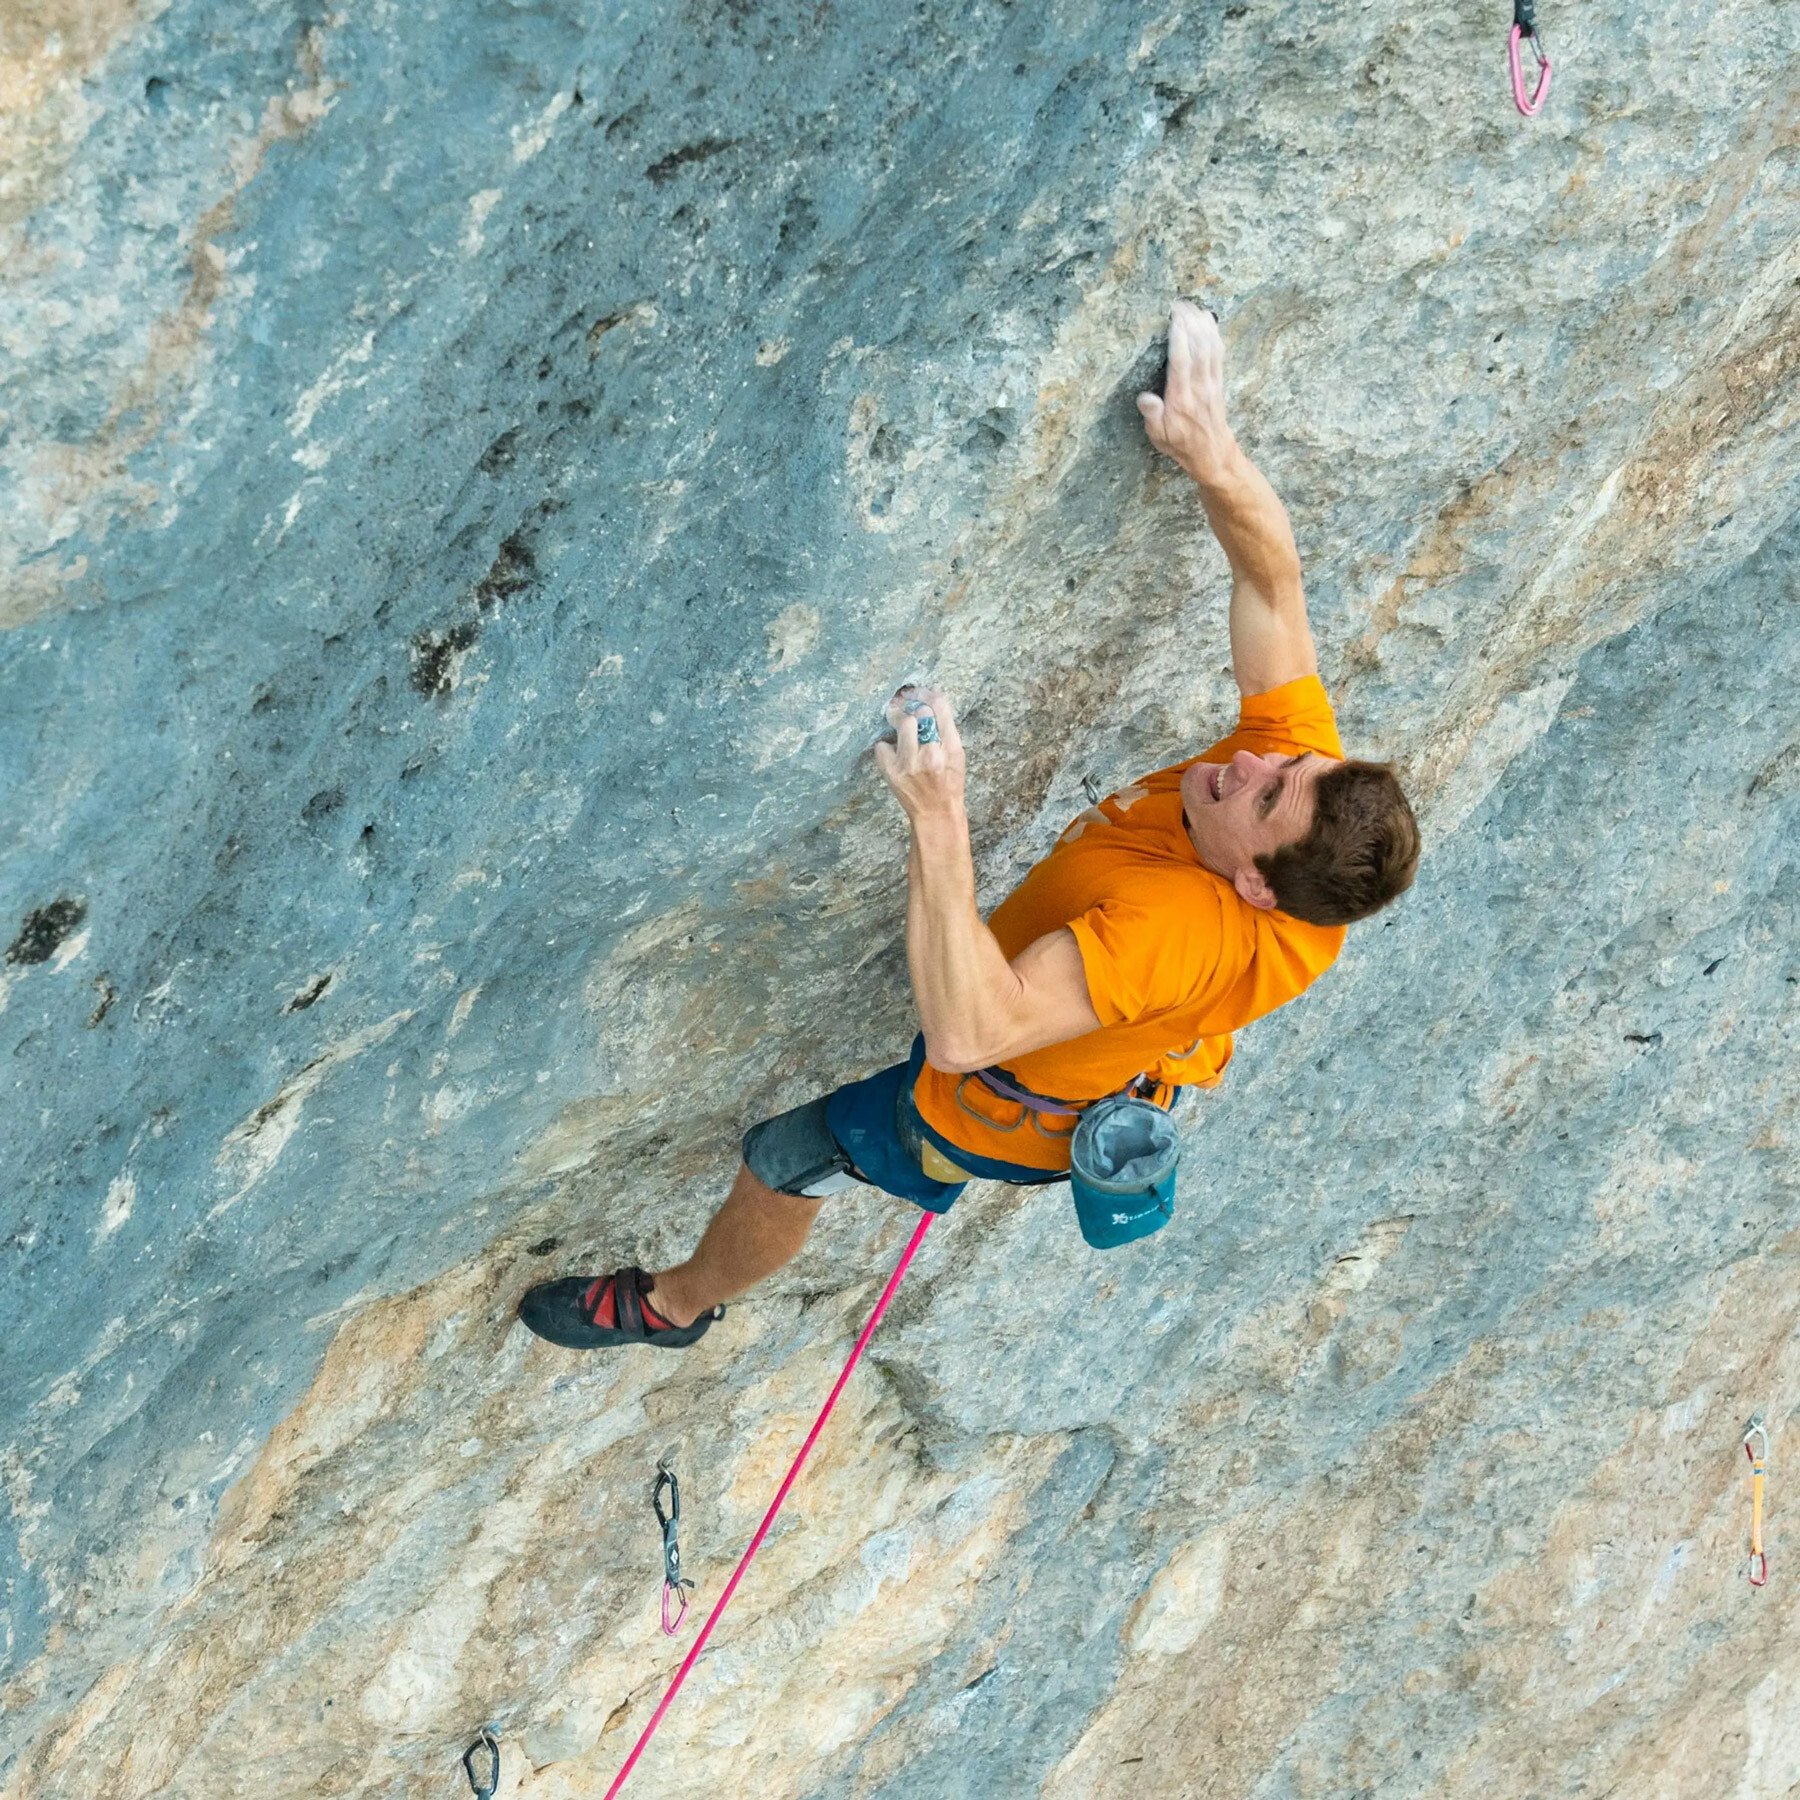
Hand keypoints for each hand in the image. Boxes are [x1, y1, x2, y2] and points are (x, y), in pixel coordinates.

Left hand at [875, 685, 966, 820]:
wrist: (936, 813)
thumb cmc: (949, 783)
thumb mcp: (957, 756)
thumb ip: (946, 732)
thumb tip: (929, 702)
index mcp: (952, 748)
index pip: (940, 707)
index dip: (927, 693)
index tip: (920, 690)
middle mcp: (932, 755)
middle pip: (920, 712)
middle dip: (911, 705)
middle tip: (903, 701)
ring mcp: (910, 764)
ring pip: (903, 724)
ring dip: (898, 718)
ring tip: (896, 717)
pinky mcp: (893, 773)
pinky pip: (882, 746)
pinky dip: (885, 745)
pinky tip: (892, 750)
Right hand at [1137, 299, 1236, 483]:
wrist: (1212, 453)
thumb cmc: (1180, 444)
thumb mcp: (1158, 436)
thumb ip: (1152, 415)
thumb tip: (1145, 398)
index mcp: (1182, 399)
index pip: (1182, 361)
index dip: (1179, 336)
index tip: (1172, 316)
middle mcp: (1200, 387)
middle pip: (1198, 346)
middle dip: (1190, 321)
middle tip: (1178, 303)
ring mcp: (1212, 382)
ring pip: (1211, 345)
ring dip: (1202, 322)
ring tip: (1191, 305)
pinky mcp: (1219, 380)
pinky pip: (1219, 351)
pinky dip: (1214, 332)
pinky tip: (1207, 319)